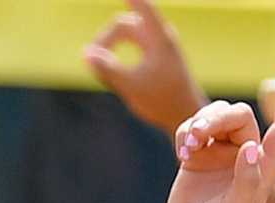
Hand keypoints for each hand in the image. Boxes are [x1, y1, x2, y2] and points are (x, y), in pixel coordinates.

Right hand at [83, 0, 207, 131]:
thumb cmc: (163, 102)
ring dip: (111, 48)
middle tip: (92, 61)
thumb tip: (86, 54)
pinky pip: (133, 45)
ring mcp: (159, 46)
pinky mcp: (158, 56)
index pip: (140, 3)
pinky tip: (112, 74)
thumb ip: (107, 69)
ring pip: (127, 35)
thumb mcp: (131, 86)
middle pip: (124, 25)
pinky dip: (119, 55)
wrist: (187, 118)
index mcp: (158, 37)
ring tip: (101, 70)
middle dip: (105, 40)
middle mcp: (160, 37)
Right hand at [162, 77, 274, 202]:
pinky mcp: (196, 158)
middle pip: (238, 117)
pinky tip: (182, 151)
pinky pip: (192, 129)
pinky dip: (186, 132)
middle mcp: (244, 158)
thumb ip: (246, 180)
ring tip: (186, 143)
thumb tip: (251, 147)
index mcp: (264, 169)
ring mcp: (219, 156)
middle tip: (196, 135)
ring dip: (199, 123)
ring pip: (214, 118)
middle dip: (216, 119)